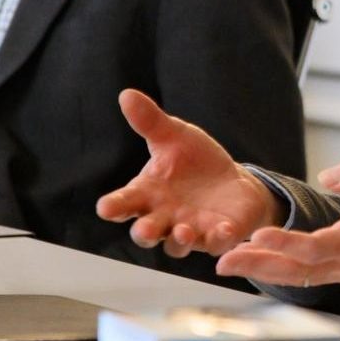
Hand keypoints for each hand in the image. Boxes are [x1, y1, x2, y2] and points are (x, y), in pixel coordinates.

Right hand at [95, 89, 280, 257]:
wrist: (233, 181)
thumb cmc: (195, 162)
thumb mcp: (175, 137)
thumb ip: (150, 122)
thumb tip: (127, 94)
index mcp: (147, 194)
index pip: (124, 203)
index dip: (114, 207)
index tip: (106, 208)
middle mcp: (164, 218)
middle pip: (146, 233)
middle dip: (145, 233)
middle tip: (146, 230)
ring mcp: (190, 231)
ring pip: (177, 245)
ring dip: (179, 241)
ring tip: (184, 231)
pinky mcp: (217, 236)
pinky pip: (215, 244)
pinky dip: (218, 240)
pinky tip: (223, 231)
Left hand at [215, 157, 339, 286]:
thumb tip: (327, 178)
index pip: (319, 247)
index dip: (287, 243)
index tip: (259, 234)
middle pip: (298, 269)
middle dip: (259, 264)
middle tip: (223, 260)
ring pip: (297, 276)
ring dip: (261, 270)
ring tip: (227, 263)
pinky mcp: (339, 271)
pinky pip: (304, 275)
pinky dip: (276, 271)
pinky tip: (255, 264)